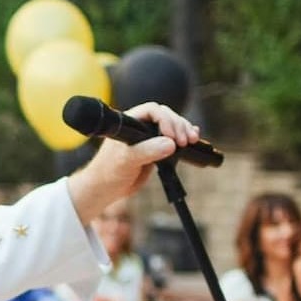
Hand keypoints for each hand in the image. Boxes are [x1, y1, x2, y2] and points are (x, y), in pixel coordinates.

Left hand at [68, 103, 200, 216]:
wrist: (106, 189)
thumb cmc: (108, 172)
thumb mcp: (127, 160)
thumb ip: (147, 151)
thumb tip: (170, 144)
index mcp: (130, 122)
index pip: (152, 110)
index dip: (165, 119)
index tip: (172, 136)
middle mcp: (140, 126)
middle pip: (166, 117)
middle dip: (178, 126)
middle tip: (186, 140)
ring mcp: (149, 138)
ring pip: (172, 127)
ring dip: (184, 132)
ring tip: (192, 140)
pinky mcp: (156, 150)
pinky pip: (173, 140)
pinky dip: (184, 138)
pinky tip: (194, 139)